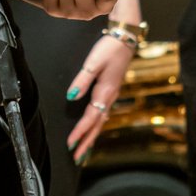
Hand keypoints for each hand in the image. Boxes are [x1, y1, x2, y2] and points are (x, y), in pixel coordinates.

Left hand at [65, 33, 134, 163]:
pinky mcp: (112, 90)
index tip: (70, 144)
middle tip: (77, 158)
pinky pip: (104, 113)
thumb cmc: (109, 49)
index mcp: (105, 92)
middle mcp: (110, 97)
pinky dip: (97, 125)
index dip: (80, 132)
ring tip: (84, 149)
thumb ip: (81, 81)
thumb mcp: (93, 62)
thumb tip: (71, 96)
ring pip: (101, 121)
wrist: (125, 38)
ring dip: (92, 136)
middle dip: (87, 142)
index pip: (90, 118)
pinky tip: (94, 128)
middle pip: (97, 125)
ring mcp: (112, 95)